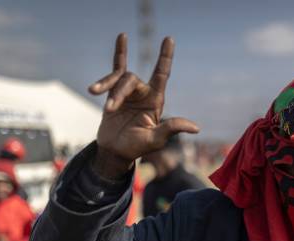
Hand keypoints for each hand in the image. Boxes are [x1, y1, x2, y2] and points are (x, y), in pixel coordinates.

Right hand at [88, 33, 199, 178]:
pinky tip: (122, 36)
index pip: (162, 75)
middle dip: (119, 92)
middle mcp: (143, 93)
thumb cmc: (137, 147)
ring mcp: (128, 92)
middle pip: (131, 80)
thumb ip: (171, 129)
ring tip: (97, 99)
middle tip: (110, 109)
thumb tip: (196, 128)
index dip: (165, 57)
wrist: (114, 150)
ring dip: (108, 88)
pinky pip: (115, 71)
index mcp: (155, 101)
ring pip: (118, 79)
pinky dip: (119, 54)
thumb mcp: (155, 139)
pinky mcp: (113, 93)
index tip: (169, 39)